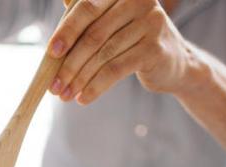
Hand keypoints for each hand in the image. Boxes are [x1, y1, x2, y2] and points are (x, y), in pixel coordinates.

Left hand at [47, 0, 196, 104]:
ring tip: (65, 95)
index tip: (51, 52)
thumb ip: (86, 14)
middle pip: (94, 34)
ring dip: (79, 78)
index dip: (67, 31)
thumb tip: (56, 16)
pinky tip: (83, 98)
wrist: (174, 62)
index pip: (87, 8)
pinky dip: (96, 86)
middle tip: (54, 84)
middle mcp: (139, 0)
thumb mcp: (111, 21)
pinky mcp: (154, 49)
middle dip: (69, 62)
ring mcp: (150, 23)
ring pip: (103, 55)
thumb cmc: (133, 39)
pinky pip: (116, 70)